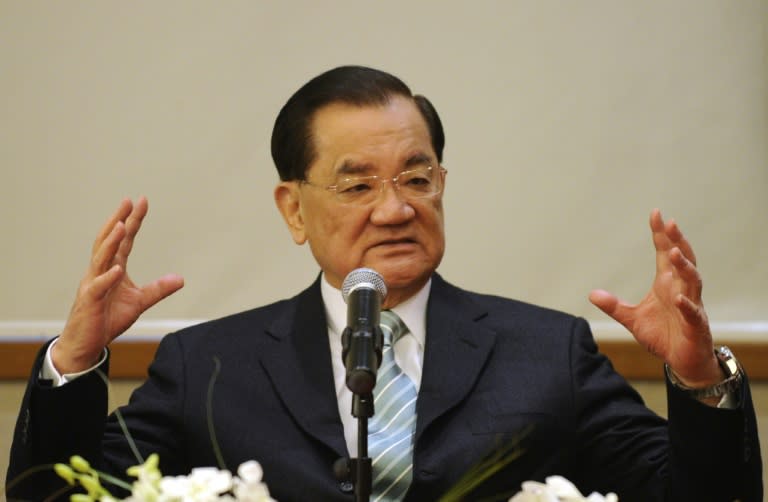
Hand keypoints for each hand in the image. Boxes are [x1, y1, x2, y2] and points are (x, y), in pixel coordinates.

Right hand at [53, 197, 184, 373]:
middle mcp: (100, 271)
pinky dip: (108, 277)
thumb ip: (158, 289)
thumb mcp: (139, 302)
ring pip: (101, 258)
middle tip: (128, 202)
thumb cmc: (107, 319)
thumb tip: (180, 278)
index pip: (124, 241)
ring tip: (122, 226)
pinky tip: (118, 269)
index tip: (141, 202)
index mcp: (112, 269)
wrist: (86, 344)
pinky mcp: (89, 301)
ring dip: (111, 242)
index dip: (133, 221)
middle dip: (118, 220)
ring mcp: (93, 284)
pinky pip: (98, 287)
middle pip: (108, 241)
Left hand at [589, 209, 721, 387]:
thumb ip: (614, 306)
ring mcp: (691, 305)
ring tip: (674, 253)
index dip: (661, 234)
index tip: (656, 214)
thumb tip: (592, 294)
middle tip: (670, 223)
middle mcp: (681, 289)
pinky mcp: (695, 325)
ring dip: (684, 266)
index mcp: (666, 283)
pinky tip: (678, 299)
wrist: (682, 361)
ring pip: (692, 280)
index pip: (665, 253)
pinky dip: (686, 305)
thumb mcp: (632, 319)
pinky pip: (692, 312)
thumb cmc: (663, 335)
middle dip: (677, 241)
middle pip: (683, 259)